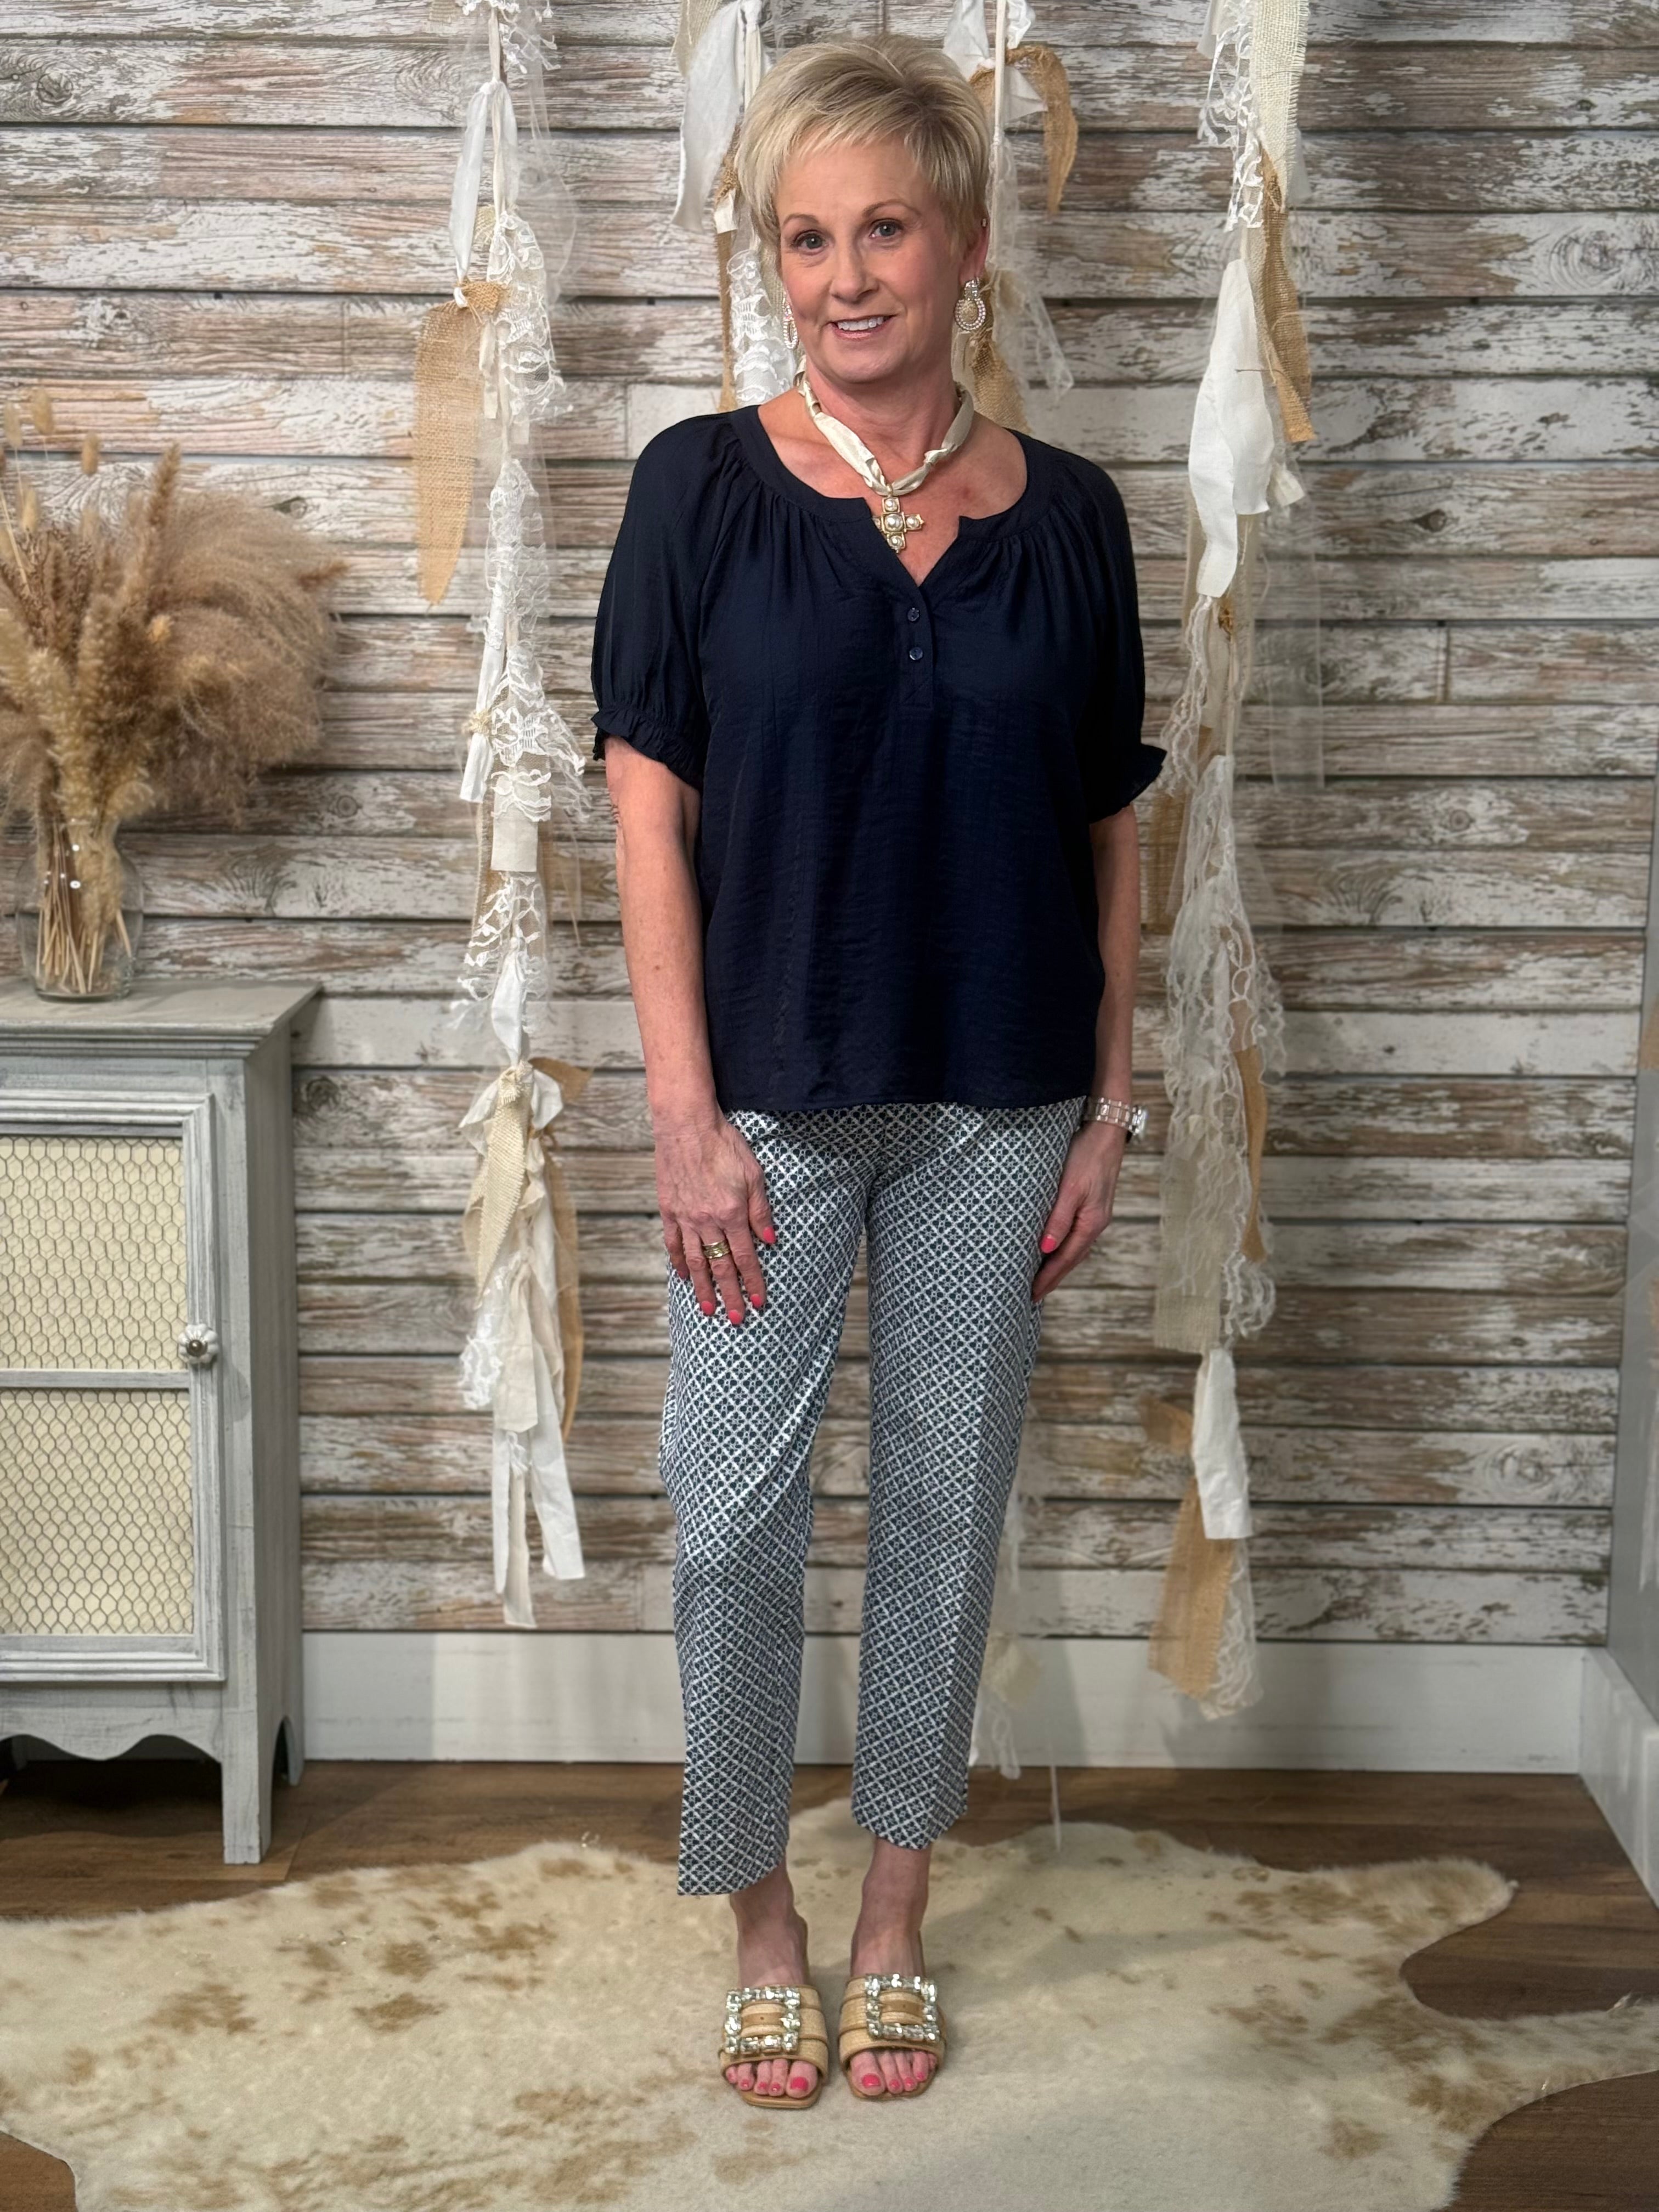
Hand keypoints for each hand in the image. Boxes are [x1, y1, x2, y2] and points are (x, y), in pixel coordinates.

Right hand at [654, 1109, 775, 1323]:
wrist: (686, 1125)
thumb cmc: (724, 1144)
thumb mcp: (754, 1174)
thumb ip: (760, 1210)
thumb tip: (770, 1240)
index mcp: (732, 1213)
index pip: (745, 1257)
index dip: (753, 1281)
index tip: (759, 1302)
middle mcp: (707, 1221)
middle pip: (720, 1266)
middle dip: (730, 1295)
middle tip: (735, 1319)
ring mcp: (685, 1217)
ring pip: (695, 1261)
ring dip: (703, 1288)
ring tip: (709, 1309)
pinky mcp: (669, 1209)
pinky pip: (674, 1243)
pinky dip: (679, 1262)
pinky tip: (684, 1277)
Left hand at [1032, 1121, 1125, 1301]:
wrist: (1105, 1129)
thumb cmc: (1086, 1155)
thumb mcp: (1070, 1188)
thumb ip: (1058, 1219)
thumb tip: (1045, 1250)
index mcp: (1091, 1223)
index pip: (1065, 1259)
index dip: (1048, 1278)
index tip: (1032, 1295)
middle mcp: (1095, 1223)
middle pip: (1071, 1259)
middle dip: (1052, 1278)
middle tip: (1032, 1295)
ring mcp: (1094, 1214)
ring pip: (1073, 1248)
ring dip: (1057, 1264)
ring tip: (1040, 1278)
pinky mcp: (1090, 1204)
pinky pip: (1074, 1234)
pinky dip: (1063, 1247)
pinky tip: (1053, 1248)